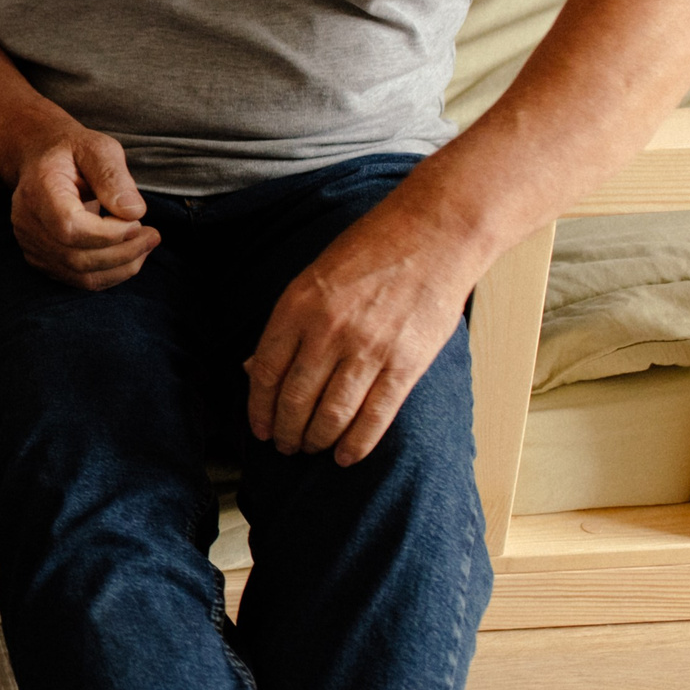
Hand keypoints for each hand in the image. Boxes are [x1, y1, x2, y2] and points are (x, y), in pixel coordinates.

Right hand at [10, 128, 157, 290]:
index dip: (109, 234)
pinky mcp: (41, 258)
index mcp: (38, 190)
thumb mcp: (96, 148)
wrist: (39, 158)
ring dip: (122, 267)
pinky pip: (78, 279)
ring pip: (80, 275)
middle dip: (124, 252)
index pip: (70, 227)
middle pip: (77, 257)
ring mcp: (30, 244)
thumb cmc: (71, 151)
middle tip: (153, 235)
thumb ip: (113, 176)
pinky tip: (128, 254)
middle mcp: (27, 222)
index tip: (138, 222)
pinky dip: (110, 273)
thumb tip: (134, 212)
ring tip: (145, 244)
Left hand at [243, 214, 473, 465]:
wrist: (434, 234)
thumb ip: (287, 324)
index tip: (258, 428)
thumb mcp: (312, 279)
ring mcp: (368, 349)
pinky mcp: (406, 363)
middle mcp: (327, 331)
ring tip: (310, 449)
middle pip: (294, 399)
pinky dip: (356, 443)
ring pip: (330, 414)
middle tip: (285, 446)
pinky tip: (345, 456)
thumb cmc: (369, 251)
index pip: (264, 372)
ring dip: (316, 440)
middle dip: (285, 431)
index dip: (258, 408)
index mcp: (296, 307)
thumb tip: (255, 369)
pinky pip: (375, 416)